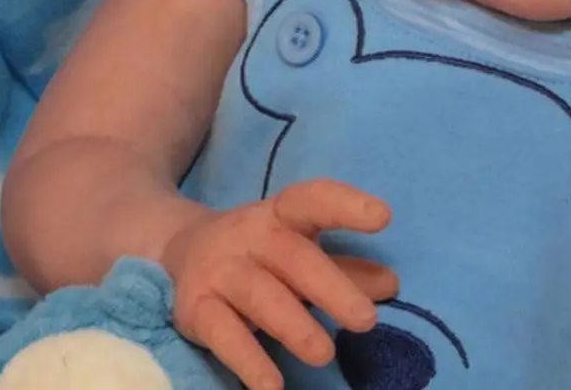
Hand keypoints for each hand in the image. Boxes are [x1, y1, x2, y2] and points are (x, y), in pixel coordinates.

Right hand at [161, 179, 396, 389]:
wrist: (180, 251)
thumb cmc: (261, 251)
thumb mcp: (300, 249)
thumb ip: (344, 267)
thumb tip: (390, 285)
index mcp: (282, 214)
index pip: (313, 199)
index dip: (347, 204)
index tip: (383, 218)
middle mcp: (249, 235)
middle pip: (293, 256)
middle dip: (331, 287)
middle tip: (367, 320)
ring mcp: (220, 269)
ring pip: (259, 294)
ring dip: (294, 325)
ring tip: (325, 354)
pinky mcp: (195, 307)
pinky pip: (222, 333)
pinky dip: (247, 359)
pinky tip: (272, 386)